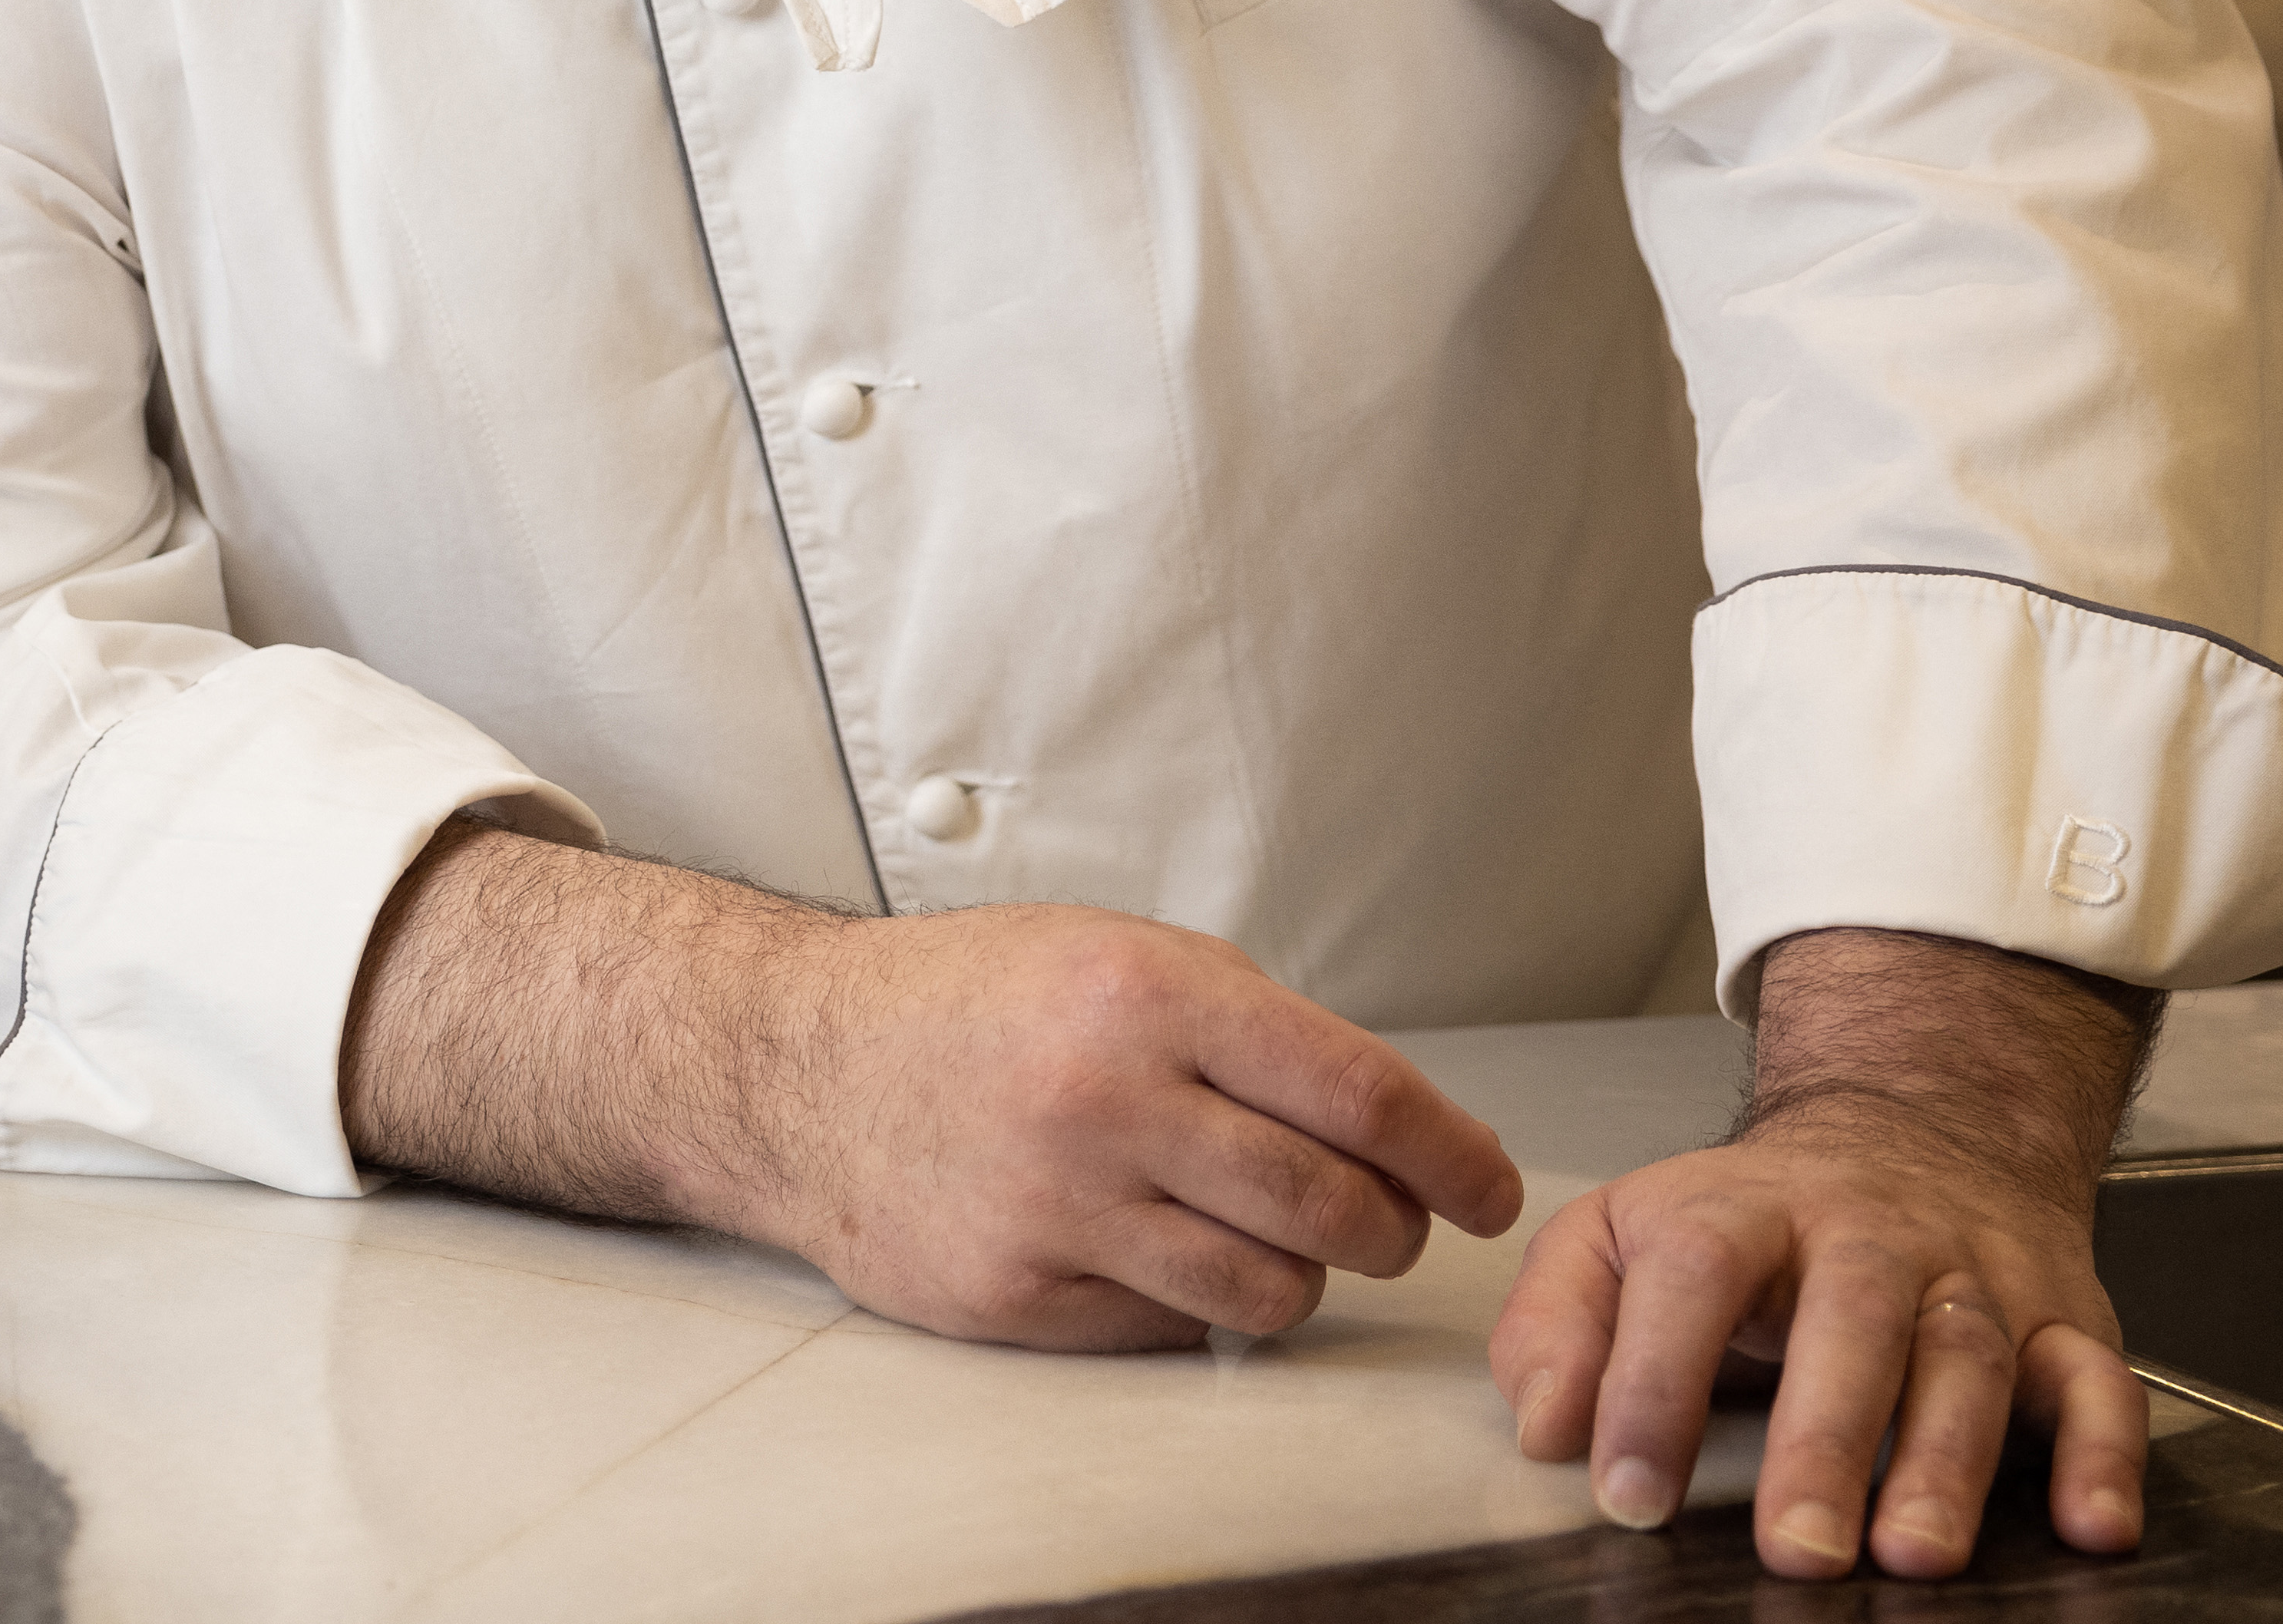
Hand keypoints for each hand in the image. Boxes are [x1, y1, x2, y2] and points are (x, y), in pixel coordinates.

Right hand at [340, 825, 1522, 1351]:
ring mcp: (1057, 1209)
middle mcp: (1104, 1100)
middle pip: (1331, 1209)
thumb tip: (1395, 1125)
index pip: (1360, 1095)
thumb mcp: (1117, 954)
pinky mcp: (1019, 1296)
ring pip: (1268, 1289)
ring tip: (1262, 1231)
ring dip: (1299, 1274)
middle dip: (1390, 1228)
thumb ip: (1249, 1027)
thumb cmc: (971, 1000)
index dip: (1451, 1154)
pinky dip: (1196, 1299)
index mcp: (1146, 994)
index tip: (1485, 1187)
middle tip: (1390, 1222)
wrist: (798, 1065)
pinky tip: (1154, 1245)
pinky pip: (1174, 1327)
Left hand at [1484, 927, 2157, 1578]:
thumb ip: (1562, 1323)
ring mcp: (1971, 1274)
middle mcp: (1864, 1236)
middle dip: (1823, 1442)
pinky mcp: (2064, 1318)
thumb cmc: (1753, 1220)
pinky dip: (2105, 1455)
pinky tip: (2090, 1526)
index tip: (1626, 1492)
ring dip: (1946, 1461)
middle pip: (1849, 1321)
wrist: (1915, 1125)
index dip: (1650, 1385)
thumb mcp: (1624, 1234)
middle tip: (1796, 1551)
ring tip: (1914, 1555)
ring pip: (1969, 1358)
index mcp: (1739, 1210)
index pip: (1690, 1280)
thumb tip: (1544, 1429)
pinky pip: (2098, 1382)